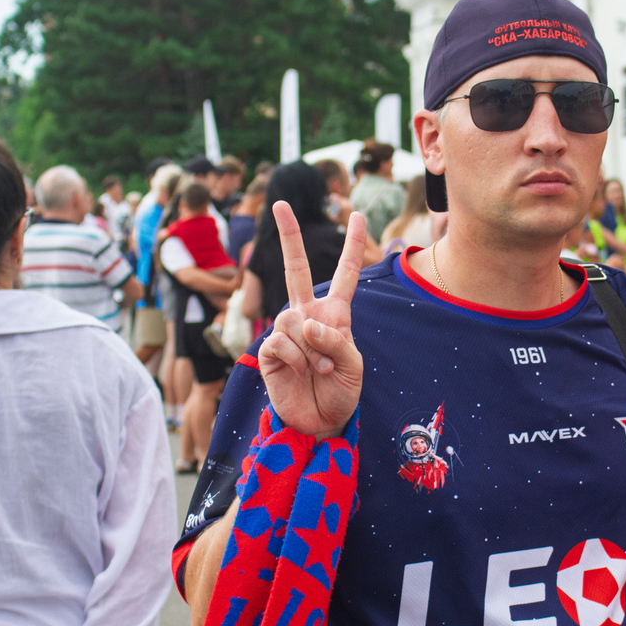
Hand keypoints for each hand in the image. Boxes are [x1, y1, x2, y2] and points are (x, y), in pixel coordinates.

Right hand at [257, 202, 365, 440]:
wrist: (320, 423)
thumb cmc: (341, 392)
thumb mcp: (353, 366)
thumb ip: (336, 340)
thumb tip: (305, 324)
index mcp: (335, 314)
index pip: (344, 274)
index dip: (353, 245)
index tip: (358, 215)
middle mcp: (308, 316)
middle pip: (297, 268)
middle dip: (288, 235)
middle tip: (279, 203)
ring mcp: (286, 330)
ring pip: (293, 318)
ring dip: (311, 349)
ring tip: (318, 370)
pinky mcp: (268, 350)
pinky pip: (281, 340)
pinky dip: (295, 358)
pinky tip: (299, 372)